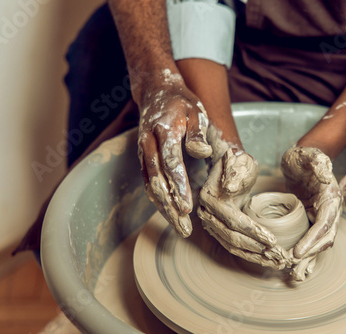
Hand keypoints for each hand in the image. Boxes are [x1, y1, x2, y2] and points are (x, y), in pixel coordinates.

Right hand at [138, 75, 211, 237]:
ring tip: (180, 228)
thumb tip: (202, 153)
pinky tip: (169, 213)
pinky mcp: (143, 158)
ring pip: (151, 186)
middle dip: (171, 207)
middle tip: (184, 228)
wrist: (156, 91)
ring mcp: (143, 152)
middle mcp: (148, 145)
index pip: (171, 164)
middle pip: (158, 181)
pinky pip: (149, 183)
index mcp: (163, 132)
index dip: (178, 187)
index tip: (187, 207)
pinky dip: (158, 200)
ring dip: (164, 209)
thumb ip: (197, 133)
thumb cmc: (181, 102)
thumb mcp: (195, 110)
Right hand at [198, 148, 286, 268]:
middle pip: (232, 238)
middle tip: (279, 256)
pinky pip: (233, 247)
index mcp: (209, 197)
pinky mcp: (218, 230)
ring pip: (233, 246)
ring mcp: (211, 224)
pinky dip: (251, 255)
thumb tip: (229, 188)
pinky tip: (267, 260)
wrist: (230, 166)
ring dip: (256, 256)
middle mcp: (206, 213)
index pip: (233, 220)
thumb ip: (234, 171)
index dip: (253, 231)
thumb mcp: (239, 160)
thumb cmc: (238, 162)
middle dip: (257, 248)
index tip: (273, 239)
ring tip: (277, 262)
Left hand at [281, 147, 342, 279]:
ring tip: (295, 276)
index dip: (313, 240)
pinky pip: (309, 240)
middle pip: (324, 239)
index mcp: (331, 197)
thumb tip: (326, 175)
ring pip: (318, 244)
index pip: (325, 223)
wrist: (299, 158)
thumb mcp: (309, 155)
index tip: (298, 252)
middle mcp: (329, 210)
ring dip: (309, 260)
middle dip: (311, 255)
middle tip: (293, 268)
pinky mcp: (310, 220)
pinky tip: (295, 266)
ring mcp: (320, 216)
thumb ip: (318, 162)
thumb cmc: (303, 156)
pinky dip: (305, 254)